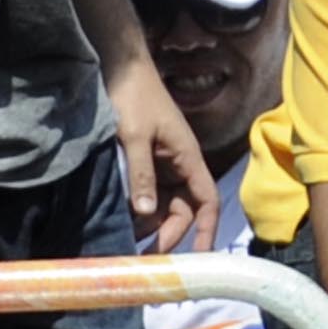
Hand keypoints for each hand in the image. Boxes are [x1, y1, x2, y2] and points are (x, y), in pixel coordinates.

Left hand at [111, 57, 214, 250]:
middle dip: (168, 236)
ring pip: (163, 207)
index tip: (199, 258)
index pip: (207, 202)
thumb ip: (141, 175)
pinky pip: (147, 196)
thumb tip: (144, 214)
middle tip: (144, 260)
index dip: (207, 230)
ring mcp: (163, 166)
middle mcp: (180, 166)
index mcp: (188, 159)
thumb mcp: (135, 137)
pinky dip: (138, 213)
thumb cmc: (134, 97)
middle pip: (183, 211)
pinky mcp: (147, 164)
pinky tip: (121, 224)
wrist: (121, 68)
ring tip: (127, 246)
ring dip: (150, 227)